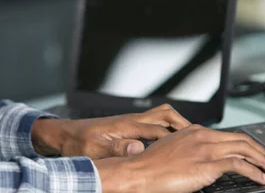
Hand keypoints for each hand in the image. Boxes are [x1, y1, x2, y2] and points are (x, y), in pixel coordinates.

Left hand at [31, 104, 189, 157]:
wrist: (65, 135)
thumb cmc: (78, 144)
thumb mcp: (95, 150)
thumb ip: (117, 149)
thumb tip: (137, 149)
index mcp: (126, 126)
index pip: (159, 129)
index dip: (177, 137)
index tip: (194, 143)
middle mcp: (131, 120)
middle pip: (165, 115)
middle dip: (183, 124)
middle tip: (199, 136)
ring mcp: (130, 121)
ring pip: (161, 115)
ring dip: (176, 123)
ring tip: (191, 137)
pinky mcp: (128, 125)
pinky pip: (154, 121)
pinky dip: (166, 127)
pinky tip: (171, 139)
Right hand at [94, 124, 264, 192]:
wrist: (139, 171)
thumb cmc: (150, 165)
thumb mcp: (173, 150)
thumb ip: (191, 151)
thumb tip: (203, 161)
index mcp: (196, 131)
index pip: (231, 135)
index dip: (250, 146)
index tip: (261, 156)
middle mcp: (203, 135)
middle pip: (243, 140)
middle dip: (264, 152)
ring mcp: (205, 148)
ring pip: (245, 149)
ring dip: (264, 161)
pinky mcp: (206, 163)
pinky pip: (238, 165)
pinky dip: (254, 171)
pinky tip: (262, 179)